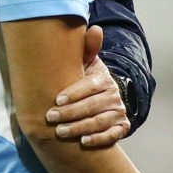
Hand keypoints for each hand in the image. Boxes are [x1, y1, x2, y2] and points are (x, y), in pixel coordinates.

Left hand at [45, 25, 130, 147]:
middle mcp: (114, 95)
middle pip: (92, 106)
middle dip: (70, 113)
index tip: (56, 100)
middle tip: (51, 118)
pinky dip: (99, 139)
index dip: (73, 94)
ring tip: (61, 132)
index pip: (89, 87)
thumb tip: (95, 29)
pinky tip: (84, 142)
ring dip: (80, 128)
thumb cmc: (86, 77)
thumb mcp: (86, 62)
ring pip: (100, 122)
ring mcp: (118, 112)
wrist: (102, 95)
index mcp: (103, 79)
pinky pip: (113, 135)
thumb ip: (87, 49)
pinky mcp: (122, 126)